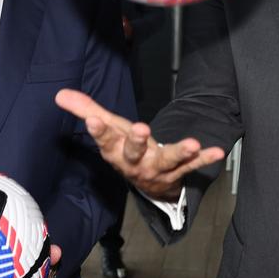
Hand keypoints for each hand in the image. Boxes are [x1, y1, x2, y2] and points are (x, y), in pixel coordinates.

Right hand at [55, 88, 224, 200]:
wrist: (148, 182)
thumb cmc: (125, 149)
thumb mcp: (108, 129)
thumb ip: (86, 110)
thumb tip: (60, 94)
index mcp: (115, 152)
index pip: (104, 140)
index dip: (98, 131)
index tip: (93, 120)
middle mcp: (135, 163)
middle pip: (134, 153)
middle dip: (137, 141)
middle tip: (142, 129)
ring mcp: (157, 169)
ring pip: (167, 161)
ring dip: (179, 152)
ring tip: (191, 144)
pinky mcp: (178, 172)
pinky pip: (192, 167)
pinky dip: (204, 160)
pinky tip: (218, 152)